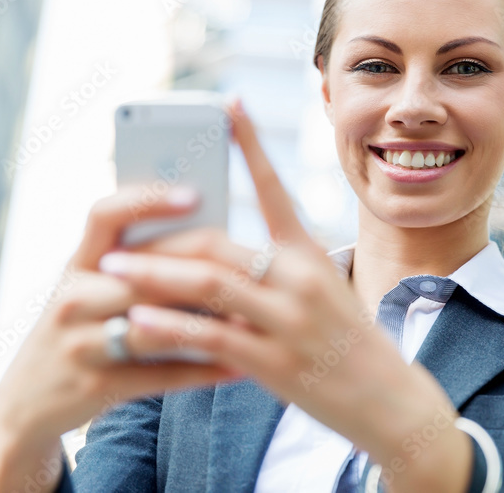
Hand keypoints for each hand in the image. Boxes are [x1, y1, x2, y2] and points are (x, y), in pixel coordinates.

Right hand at [0, 187, 241, 492]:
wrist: (28, 398)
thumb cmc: (79, 328)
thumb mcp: (90, 287)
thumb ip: (135, 263)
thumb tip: (210, 235)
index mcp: (77, 263)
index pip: (104, 215)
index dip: (147, 200)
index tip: (194, 194)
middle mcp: (73, 297)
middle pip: (143, 274)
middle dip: (200, 270)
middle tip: (252, 264)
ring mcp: (81, 343)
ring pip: (155, 326)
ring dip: (208, 323)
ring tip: (254, 317)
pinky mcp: (96, 385)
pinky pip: (160, 375)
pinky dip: (202, 370)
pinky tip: (239, 365)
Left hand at [98, 98, 472, 489]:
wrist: (390, 400)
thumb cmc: (348, 342)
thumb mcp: (322, 290)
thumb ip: (274, 270)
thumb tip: (214, 256)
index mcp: (309, 254)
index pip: (275, 187)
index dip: (251, 143)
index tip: (228, 103)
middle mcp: (300, 278)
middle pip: (218, 243)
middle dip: (163, 240)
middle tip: (118, 240)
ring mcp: (289, 319)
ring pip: (209, 284)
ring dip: (154, 274)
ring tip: (113, 269)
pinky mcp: (276, 362)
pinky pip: (211, 336)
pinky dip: (170, 327)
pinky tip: (136, 322)